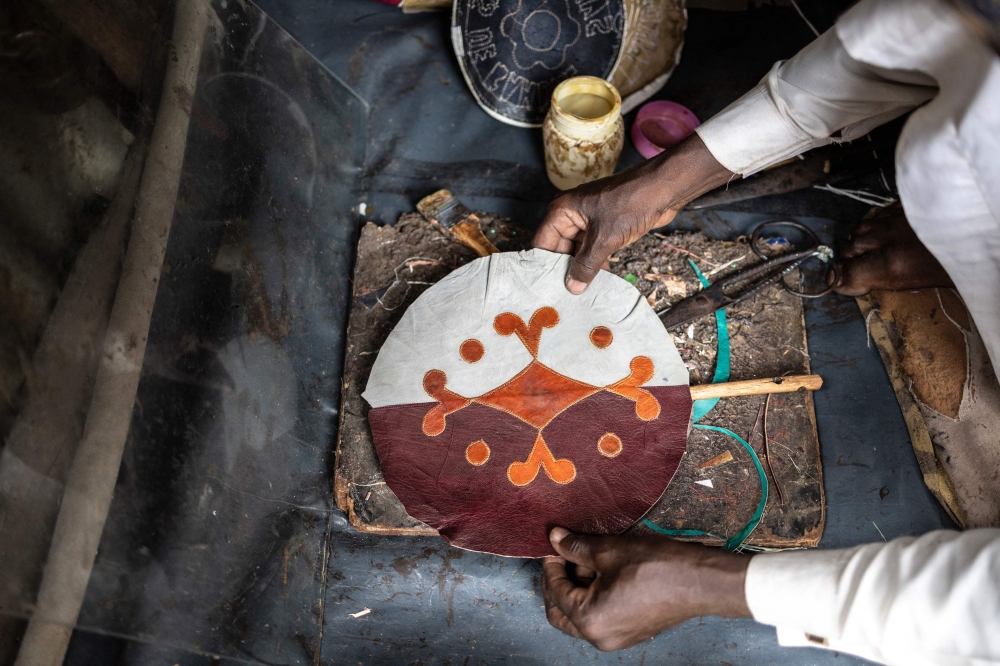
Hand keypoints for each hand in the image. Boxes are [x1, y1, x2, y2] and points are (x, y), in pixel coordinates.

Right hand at [533, 134, 734, 293]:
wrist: (662, 190)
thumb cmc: (630, 204)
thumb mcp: (604, 239)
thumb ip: (585, 265)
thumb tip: (572, 288)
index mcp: (562, 211)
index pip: (543, 242)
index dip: (543, 265)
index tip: (547, 288)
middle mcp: (571, 215)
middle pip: (559, 249)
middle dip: (565, 269)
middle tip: (566, 295)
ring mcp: (589, 221)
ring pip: (577, 251)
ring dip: (581, 269)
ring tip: (582, 293)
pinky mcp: (604, 228)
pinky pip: (593, 249)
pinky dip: (595, 263)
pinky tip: (599, 281)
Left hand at [541, 527, 751, 650]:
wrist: (699, 581)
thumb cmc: (656, 567)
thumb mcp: (609, 551)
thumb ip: (576, 547)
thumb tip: (555, 539)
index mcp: (589, 620)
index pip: (556, 592)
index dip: (551, 566)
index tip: (553, 546)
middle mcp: (599, 637)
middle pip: (561, 613)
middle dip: (557, 584)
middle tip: (561, 557)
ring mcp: (615, 638)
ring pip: (579, 617)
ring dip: (576, 590)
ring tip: (585, 560)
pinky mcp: (629, 633)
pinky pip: (599, 619)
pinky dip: (592, 598)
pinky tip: (601, 573)